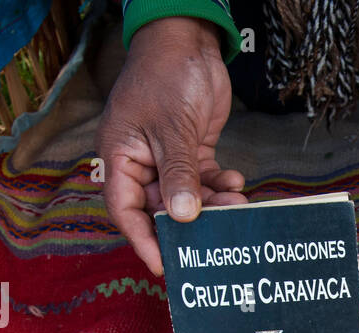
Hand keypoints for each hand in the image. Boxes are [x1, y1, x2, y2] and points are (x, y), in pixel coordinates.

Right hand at [96, 17, 246, 275]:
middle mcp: (140, 163)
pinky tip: (236, 182)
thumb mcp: (171, 128)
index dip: (145, 241)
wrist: (188, 39)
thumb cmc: (165, 76)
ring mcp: (166, 158)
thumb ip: (177, 174)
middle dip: (191, 223)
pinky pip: (203, 180)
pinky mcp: (190, 149)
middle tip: (219, 237)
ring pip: (188, 197)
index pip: (126, 211)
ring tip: (238, 205)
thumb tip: (183, 217)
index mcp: (120, 159)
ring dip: (213, 205)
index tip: (166, 266)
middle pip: (161, 210)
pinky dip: (220, 185)